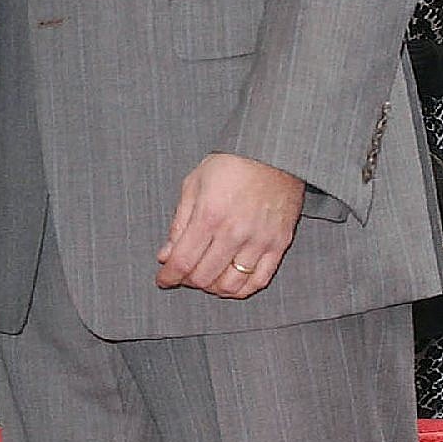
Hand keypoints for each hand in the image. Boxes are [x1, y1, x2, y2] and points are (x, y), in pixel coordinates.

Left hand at [156, 152, 304, 298]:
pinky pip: (260, 281)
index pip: (183, 261)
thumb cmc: (231, 164)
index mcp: (209, 215)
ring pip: (231, 285)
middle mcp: (235, 232)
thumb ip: (179, 224)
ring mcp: (259, 240)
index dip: (169, 276)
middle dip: (187, 281)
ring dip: (212, 288)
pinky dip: (241, 289)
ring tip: (206, 277)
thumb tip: (166, 255)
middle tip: (184, 274)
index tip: (163, 279)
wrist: (273, 152)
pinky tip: (230, 282)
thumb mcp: (193, 185)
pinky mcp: (279, 243)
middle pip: (204, 277)